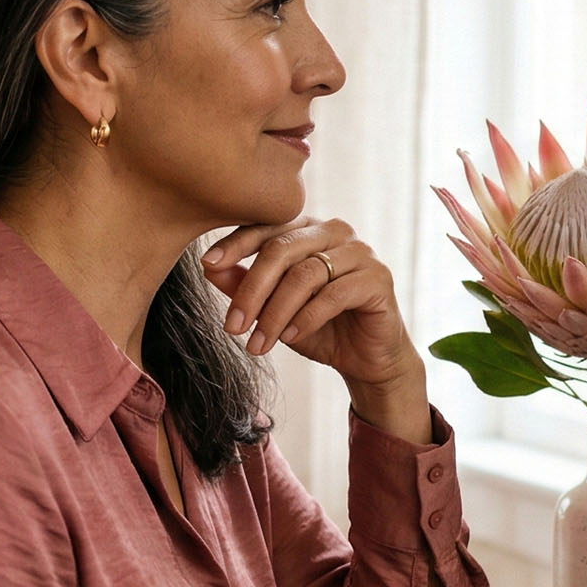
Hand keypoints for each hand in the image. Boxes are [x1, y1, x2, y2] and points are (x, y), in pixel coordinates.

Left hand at [202, 217, 431, 437]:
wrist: (366, 359)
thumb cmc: (319, 327)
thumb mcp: (273, 307)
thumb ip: (245, 284)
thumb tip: (209, 266)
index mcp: (308, 228)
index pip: (267, 227)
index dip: (236, 244)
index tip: (209, 263)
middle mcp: (335, 231)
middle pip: (283, 250)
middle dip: (252, 290)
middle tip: (232, 326)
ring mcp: (360, 252)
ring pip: (305, 275)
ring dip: (275, 313)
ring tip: (259, 343)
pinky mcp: (378, 279)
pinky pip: (333, 294)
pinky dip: (306, 318)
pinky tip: (290, 337)